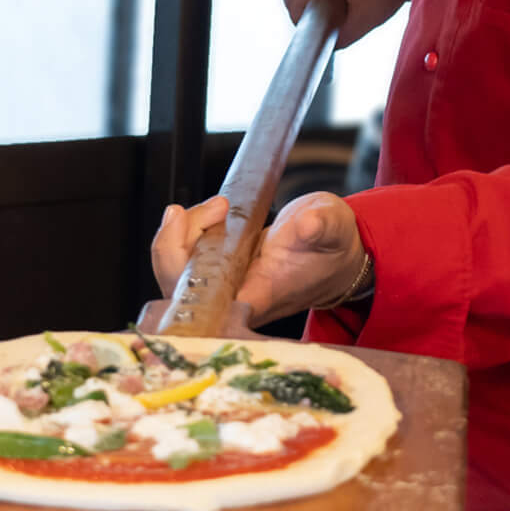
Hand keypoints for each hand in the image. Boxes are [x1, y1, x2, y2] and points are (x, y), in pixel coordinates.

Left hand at [150, 192, 367, 326]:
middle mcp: (233, 296)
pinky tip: (208, 212)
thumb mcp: (333, 227)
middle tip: (205, 209)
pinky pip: (182, 259)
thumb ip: (322, 226)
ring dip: (180, 233)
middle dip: (173, 245)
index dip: (186, 281)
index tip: (196, 239)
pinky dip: (184, 231)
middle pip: (177, 288)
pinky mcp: (216, 269)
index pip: (207, 305)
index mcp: (259, 294)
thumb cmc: (333, 244)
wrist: (336, 254)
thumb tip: (308, 225)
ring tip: (217, 206)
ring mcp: (221, 283)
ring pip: (175, 271)